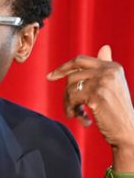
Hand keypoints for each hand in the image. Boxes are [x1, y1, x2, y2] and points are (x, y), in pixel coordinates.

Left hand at [48, 45, 133, 167]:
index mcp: (112, 66)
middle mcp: (108, 71)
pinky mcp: (97, 96)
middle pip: (71, 77)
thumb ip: (105, 68)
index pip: (80, 60)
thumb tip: (104, 47)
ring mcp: (103, 83)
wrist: (128, 130)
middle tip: (69, 108)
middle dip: (66, 94)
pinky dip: (74, 112)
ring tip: (76, 115)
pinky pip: (73, 100)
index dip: (63, 67)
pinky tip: (84, 121)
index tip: (50, 76)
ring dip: (69, 105)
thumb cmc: (118, 110)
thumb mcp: (113, 85)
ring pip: (70, 89)